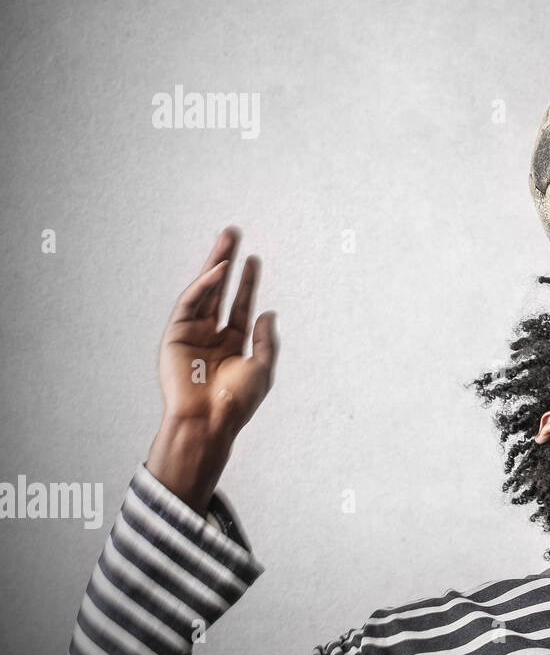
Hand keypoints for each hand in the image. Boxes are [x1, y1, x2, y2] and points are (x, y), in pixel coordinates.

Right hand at [145, 226, 278, 512]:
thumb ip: (266, 339)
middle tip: (233, 233)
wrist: (209, 420)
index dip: (248, 282)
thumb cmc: (237, 401)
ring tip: (228, 239)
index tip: (254, 259)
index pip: (240, 305)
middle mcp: (211, 335)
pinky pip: (190, 304)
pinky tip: (219, 270)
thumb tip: (268, 311)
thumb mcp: (262, 367)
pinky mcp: (175, 335)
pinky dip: (204, 285)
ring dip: (215, 264)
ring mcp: (192, 334)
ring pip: (204, 291)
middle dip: (227, 262)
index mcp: (232, 344)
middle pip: (220, 291)